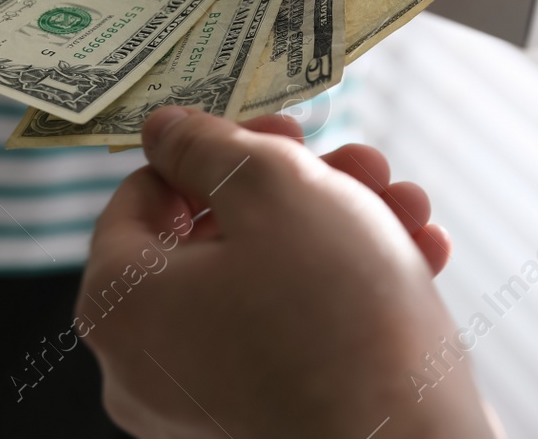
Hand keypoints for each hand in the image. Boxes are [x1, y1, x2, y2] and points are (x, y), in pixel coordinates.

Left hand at [82, 108, 493, 438]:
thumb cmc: (333, 312)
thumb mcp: (273, 186)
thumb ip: (210, 144)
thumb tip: (164, 128)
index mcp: (120, 300)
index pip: (142, 194)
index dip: (215, 147)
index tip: (279, 128)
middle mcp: (147, 359)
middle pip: (216, 234)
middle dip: (302, 184)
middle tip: (355, 161)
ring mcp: (206, 398)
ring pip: (269, 277)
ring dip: (342, 226)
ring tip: (405, 207)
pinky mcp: (266, 419)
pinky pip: (294, 330)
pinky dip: (349, 287)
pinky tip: (417, 255)